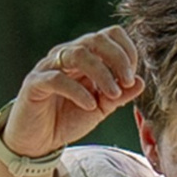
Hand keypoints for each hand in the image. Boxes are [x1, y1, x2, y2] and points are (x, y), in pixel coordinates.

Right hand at [2, 27, 144, 158]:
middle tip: (127, 82)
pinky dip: (78, 91)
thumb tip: (141, 82)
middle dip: (117, 59)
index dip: (126, 52)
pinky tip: (90, 106)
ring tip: (113, 95)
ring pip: (78, 54)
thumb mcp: (100, 109)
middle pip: (96, 39)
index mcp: (84, 56)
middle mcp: (66, 55)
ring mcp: (49, 67)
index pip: (109, 35)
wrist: (36, 141)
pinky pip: (58, 78)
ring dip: (102, 73)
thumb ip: (119, 96)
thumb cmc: (66, 120)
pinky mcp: (34, 84)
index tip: (132, 78)